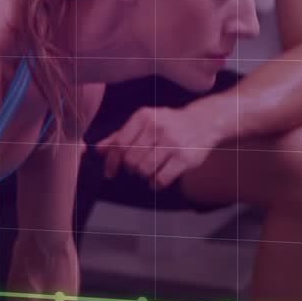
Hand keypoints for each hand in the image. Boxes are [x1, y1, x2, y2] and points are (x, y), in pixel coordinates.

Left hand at [94, 105, 223, 189]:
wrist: (203, 122)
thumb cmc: (168, 123)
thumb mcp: (144, 122)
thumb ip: (120, 135)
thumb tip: (98, 151)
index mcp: (144, 116)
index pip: (119, 143)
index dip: (111, 161)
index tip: (110, 172)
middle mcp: (157, 127)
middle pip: (130, 159)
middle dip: (130, 168)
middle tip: (135, 168)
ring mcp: (172, 143)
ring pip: (144, 170)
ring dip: (142, 175)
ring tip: (148, 171)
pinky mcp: (184, 158)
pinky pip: (161, 179)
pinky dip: (155, 184)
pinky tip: (157, 180)